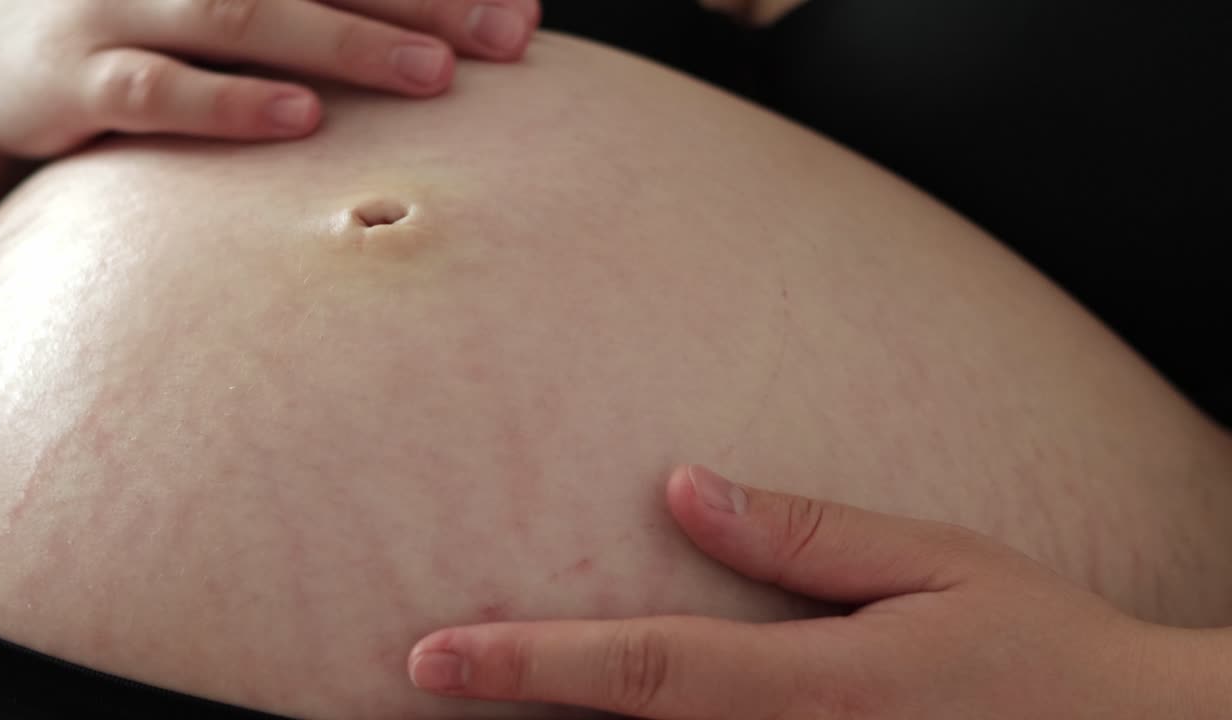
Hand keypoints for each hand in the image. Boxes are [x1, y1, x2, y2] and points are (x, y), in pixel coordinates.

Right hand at [0, 0, 538, 155]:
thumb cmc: (144, 21)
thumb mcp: (225, 1)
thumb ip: (312, 9)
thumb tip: (431, 39)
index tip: (521, 12)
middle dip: (421, 4)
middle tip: (506, 36)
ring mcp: (120, 6)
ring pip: (243, 17)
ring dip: (343, 44)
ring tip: (433, 74)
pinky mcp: (74, 79)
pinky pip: (158, 92)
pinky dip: (230, 103)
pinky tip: (300, 118)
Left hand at [408, 465, 1174, 718]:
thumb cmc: (1043, 651)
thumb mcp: (936, 566)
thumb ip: (800, 534)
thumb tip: (681, 490)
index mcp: (815, 690)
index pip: (640, 671)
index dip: (526, 662)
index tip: (433, 654)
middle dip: (519, 709)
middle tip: (428, 674)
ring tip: (491, 688)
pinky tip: (612, 714)